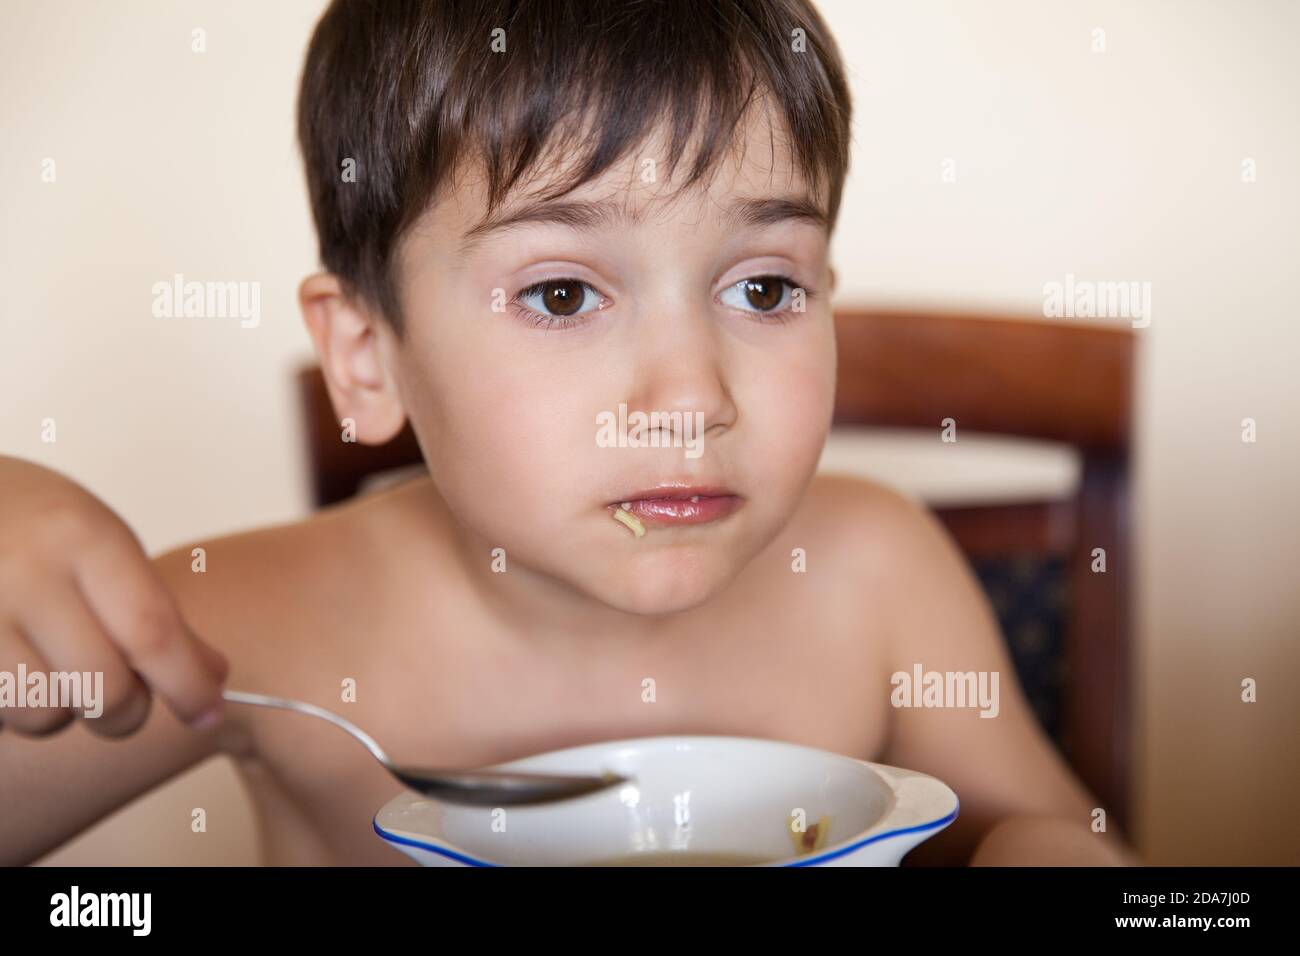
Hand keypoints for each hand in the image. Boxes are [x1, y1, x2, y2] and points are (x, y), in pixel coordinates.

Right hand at [0, 456, 227, 737]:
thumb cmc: (29, 524)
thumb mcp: (97, 540)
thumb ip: (152, 608)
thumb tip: (213, 677)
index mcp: (81, 537)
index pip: (151, 631)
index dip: (188, 685)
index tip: (209, 713)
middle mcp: (25, 574)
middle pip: (104, 687)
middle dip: (127, 712)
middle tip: (126, 702)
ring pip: (44, 713)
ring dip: (62, 711)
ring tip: (53, 670)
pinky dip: (17, 707)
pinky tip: (14, 667)